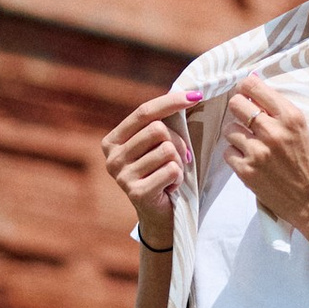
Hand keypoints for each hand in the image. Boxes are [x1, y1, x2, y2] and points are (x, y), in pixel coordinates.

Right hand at [102, 90, 195, 250]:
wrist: (159, 215)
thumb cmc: (161, 173)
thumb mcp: (156, 146)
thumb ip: (161, 123)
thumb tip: (191, 92)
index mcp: (113, 140)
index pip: (145, 112)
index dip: (171, 101)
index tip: (196, 95)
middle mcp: (111, 157)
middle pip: (158, 130)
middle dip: (178, 142)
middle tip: (179, 159)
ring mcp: (121, 176)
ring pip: (167, 150)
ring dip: (178, 163)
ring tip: (171, 175)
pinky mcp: (135, 192)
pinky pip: (171, 170)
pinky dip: (178, 178)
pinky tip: (170, 187)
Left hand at [224, 76, 308, 238]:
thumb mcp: (302, 131)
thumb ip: (279, 113)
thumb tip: (251, 90)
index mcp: (291, 117)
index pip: (254, 86)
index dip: (245, 89)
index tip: (245, 94)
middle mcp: (273, 131)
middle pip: (235, 104)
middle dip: (238, 111)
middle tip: (246, 121)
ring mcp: (258, 151)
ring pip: (229, 130)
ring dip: (237, 136)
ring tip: (252, 146)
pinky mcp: (246, 171)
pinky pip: (227, 153)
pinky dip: (236, 156)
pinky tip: (251, 162)